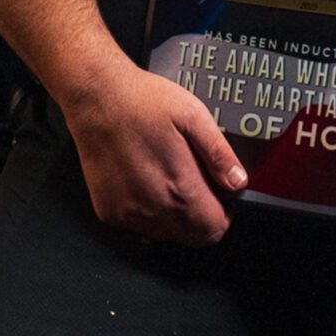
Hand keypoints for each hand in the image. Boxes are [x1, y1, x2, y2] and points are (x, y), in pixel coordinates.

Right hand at [65, 60, 249, 245]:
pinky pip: (138, 227)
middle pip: (192, 237)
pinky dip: (148, 213)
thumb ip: (219, 154)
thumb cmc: (144, 102)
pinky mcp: (108, 212)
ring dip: (174, 217)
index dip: (223, 214)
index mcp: (180, 188)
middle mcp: (153, 209)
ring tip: (168, 178)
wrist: (96, 98)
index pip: (214, 229)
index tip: (219, 195)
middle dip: (201, 217)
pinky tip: (145, 183)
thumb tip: (238, 182)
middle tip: (195, 184)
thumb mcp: (194, 116)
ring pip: (165, 234)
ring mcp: (127, 214)